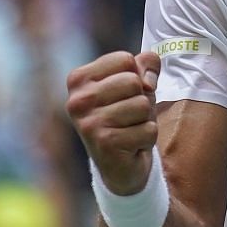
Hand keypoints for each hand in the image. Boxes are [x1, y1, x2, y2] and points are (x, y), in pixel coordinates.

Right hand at [66, 50, 161, 193]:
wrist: (120, 167)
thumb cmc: (126, 116)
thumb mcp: (136, 83)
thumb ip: (146, 65)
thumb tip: (148, 80)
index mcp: (78, 79)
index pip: (125, 59)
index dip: (136, 76)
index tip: (125, 94)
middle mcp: (78, 101)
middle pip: (133, 81)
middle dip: (142, 99)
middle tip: (129, 117)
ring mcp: (89, 123)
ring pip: (142, 105)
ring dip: (145, 120)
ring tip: (130, 130)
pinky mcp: (105, 143)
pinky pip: (148, 129)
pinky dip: (147, 138)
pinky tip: (132, 146)